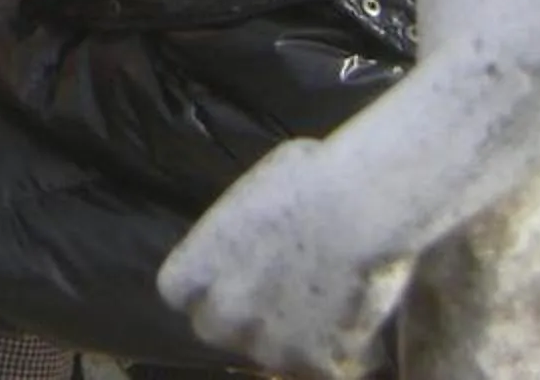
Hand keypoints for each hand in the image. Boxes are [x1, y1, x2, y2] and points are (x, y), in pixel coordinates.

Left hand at [158, 138, 409, 379]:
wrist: (361, 208)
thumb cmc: (307, 179)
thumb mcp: (248, 198)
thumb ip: (233, 239)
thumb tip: (245, 248)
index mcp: (197, 267)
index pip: (178, 292)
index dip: (205, 286)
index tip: (228, 274)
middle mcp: (224, 313)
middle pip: (214, 329)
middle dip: (239, 317)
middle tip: (276, 294)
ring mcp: (270, 345)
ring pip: (270, 353)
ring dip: (290, 338)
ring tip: (324, 304)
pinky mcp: (317, 365)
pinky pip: (323, 367)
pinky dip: (340, 353)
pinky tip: (353, 321)